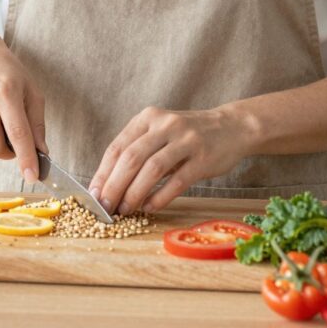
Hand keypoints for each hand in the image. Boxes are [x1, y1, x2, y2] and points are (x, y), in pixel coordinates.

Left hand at [88, 105, 250, 215]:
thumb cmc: (188, 136)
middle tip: (105, 207)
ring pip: (152, 169)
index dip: (103, 173)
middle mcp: (165, 124)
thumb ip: (138, 152)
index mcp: (148, 117)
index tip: (93, 195)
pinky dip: (161, 196)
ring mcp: (186, 140)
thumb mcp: (160, 132)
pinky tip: (150, 208)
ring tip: (125, 210)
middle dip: (114, 186)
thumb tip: (109, 185)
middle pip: (131, 158)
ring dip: (135, 193)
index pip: (118, 147)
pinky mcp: (204, 157)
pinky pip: (178, 180)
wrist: (233, 127)